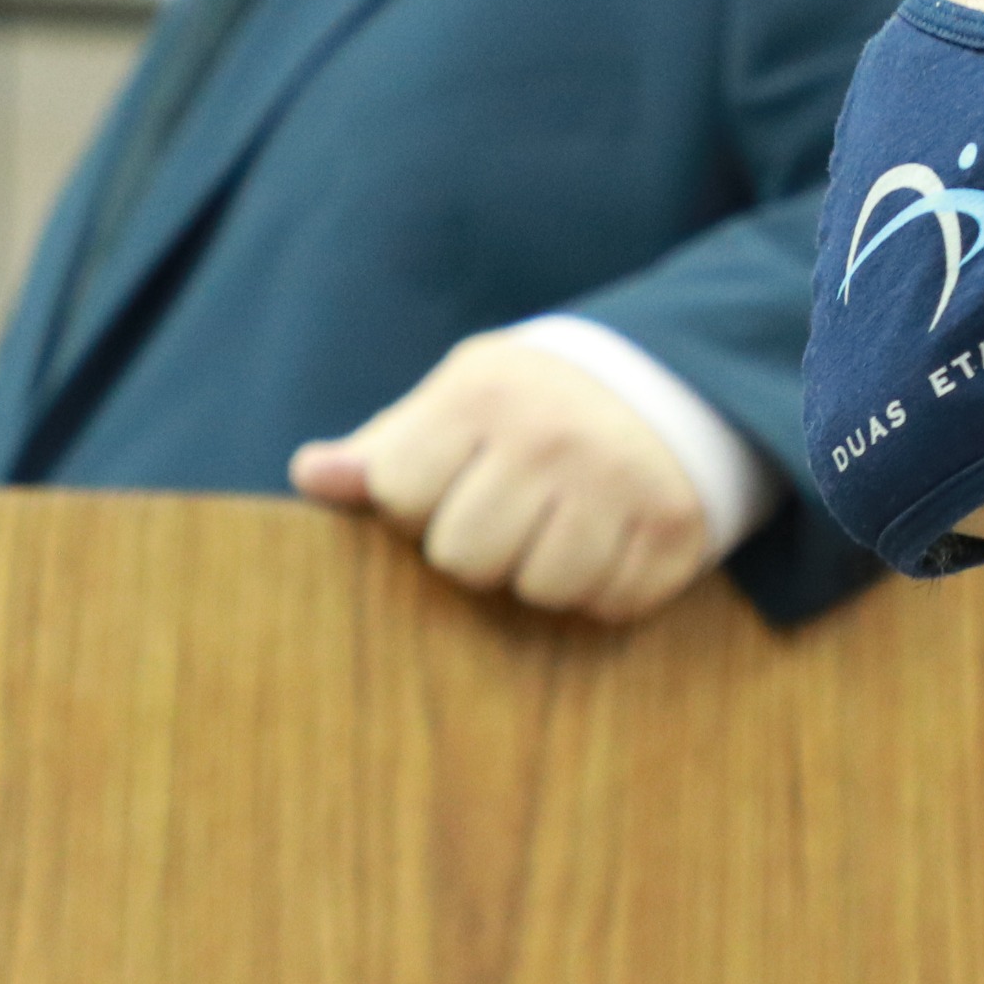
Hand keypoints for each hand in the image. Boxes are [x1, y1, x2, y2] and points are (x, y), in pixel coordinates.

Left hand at [289, 332, 720, 621]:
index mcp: (482, 393)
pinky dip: (604, 586)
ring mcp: (619, 481)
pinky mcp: (674, 527)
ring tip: (560, 526)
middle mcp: (551, 435)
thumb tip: (310, 476)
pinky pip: (609, 603)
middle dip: (477, 548)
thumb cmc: (530, 405)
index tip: (450, 481)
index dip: (415, 505)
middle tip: (508, 511)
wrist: (669, 380)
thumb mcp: (457, 402)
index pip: (398, 494)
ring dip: (543, 572)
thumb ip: (383, 448)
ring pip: (540, 590)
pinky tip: (609, 539)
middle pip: (464, 558)